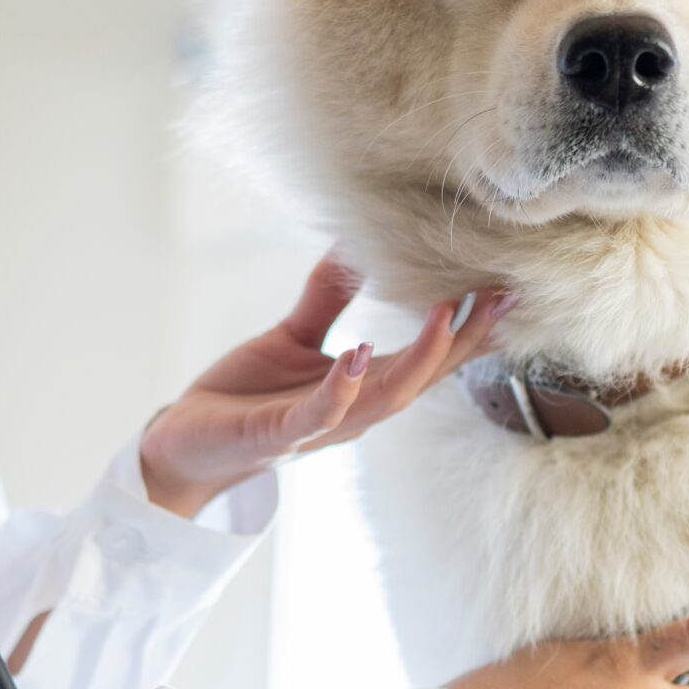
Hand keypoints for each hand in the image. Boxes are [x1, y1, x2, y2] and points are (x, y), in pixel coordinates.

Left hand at [137, 253, 512, 517]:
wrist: (182, 443)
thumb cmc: (242, 397)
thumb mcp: (293, 338)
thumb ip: (327, 299)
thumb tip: (354, 245)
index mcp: (362, 388)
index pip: (429, 359)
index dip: (468, 330)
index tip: (505, 291)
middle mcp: (353, 413)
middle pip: (423, 378)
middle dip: (464, 340)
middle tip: (500, 298)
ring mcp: (320, 428)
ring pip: (386, 398)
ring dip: (419, 358)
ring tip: (444, 314)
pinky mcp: (279, 436)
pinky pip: (319, 414)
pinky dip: (341, 387)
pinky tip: (357, 353)